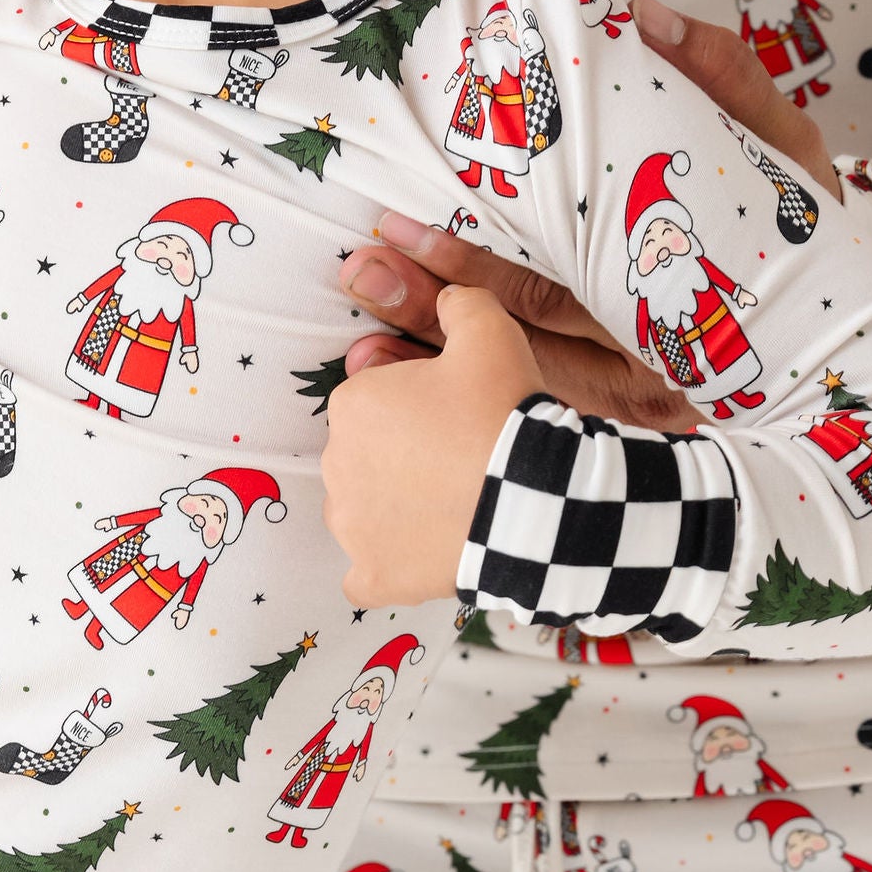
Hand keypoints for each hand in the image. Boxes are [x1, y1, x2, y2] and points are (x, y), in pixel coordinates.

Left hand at [322, 285, 540, 605]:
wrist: (534, 499)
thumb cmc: (503, 412)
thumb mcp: (489, 331)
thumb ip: (460, 303)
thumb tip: (449, 296)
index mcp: (354, 404)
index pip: (377, 398)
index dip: (421, 403)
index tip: (459, 413)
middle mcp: (337, 464)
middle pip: (369, 453)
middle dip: (405, 454)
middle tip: (462, 458)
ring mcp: (352, 526)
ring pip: (365, 509)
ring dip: (396, 507)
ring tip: (454, 504)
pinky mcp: (373, 575)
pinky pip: (367, 573)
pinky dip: (389, 565)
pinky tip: (422, 554)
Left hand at [339, 0, 840, 426]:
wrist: (864, 339)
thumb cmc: (815, 234)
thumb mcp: (791, 151)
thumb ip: (729, 81)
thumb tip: (651, 18)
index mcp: (683, 287)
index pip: (556, 274)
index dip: (473, 255)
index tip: (403, 221)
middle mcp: (657, 361)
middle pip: (525, 337)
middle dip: (434, 305)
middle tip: (363, 267)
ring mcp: (639, 406)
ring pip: (521, 387)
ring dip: (436, 357)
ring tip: (362, 329)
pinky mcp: (628, 431)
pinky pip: (534, 423)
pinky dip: (463, 405)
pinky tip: (402, 380)